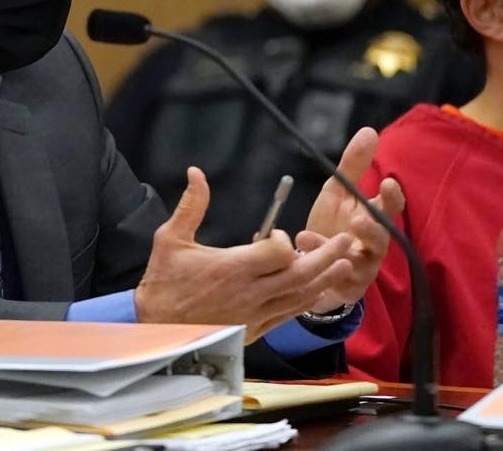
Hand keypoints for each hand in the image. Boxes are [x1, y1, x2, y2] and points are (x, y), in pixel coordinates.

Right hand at [134, 166, 357, 341]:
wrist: (156, 329)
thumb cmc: (164, 283)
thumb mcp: (170, 239)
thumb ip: (191, 206)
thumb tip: (196, 173)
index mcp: (231, 268)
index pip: (276, 252)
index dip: (281, 239)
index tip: (274, 233)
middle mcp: (249, 293)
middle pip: (299, 273)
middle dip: (326, 255)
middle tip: (346, 239)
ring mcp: (254, 314)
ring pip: (300, 296)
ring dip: (325, 278)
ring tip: (344, 262)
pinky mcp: (254, 329)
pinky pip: (289, 315)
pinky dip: (307, 302)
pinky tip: (319, 291)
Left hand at [300, 126, 405, 312]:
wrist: (315, 264)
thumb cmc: (331, 225)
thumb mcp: (338, 193)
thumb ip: (353, 166)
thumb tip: (369, 131)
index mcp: (374, 217)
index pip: (391, 207)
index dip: (392, 196)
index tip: (387, 182)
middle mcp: (374, 244)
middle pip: (381, 238)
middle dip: (371, 229)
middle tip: (357, 219)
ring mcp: (362, 267)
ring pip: (358, 261)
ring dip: (335, 248)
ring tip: (307, 235)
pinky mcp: (346, 286)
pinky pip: (336, 278)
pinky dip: (321, 264)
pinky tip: (303, 248)